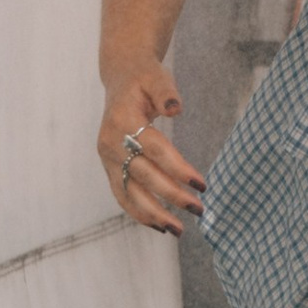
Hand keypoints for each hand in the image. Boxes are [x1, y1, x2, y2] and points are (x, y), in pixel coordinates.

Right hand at [100, 65, 202, 234]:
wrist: (121, 79)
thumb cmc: (145, 79)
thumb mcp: (157, 77)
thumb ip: (165, 92)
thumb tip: (175, 108)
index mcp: (123, 120)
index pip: (154, 150)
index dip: (177, 168)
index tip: (201, 184)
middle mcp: (111, 143)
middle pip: (143, 175)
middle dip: (171, 196)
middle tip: (199, 209)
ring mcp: (107, 158)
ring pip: (128, 192)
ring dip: (153, 214)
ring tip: (178, 230)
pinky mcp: (109, 167)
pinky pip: (122, 195)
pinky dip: (138, 213)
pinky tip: (159, 225)